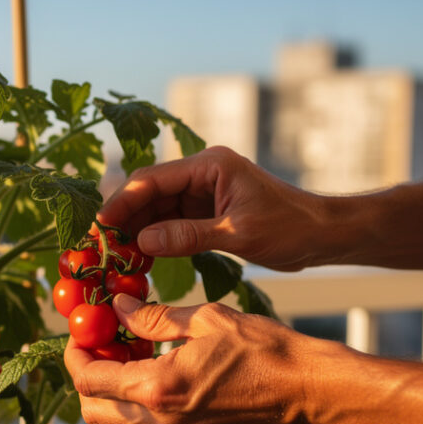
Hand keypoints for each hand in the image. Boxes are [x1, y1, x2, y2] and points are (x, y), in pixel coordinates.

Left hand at [63, 294, 315, 423]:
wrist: (309, 391)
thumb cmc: (263, 349)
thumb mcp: (205, 319)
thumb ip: (154, 317)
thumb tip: (117, 308)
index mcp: (157, 390)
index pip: (87, 380)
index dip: (74, 354)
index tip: (80, 331)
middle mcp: (160, 423)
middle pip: (94, 410)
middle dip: (87, 376)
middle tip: (99, 344)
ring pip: (121, 418)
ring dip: (114, 387)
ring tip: (133, 349)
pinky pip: (150, 423)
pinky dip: (142, 397)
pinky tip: (161, 366)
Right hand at [98, 146, 331, 270]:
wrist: (322, 234)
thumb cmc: (290, 227)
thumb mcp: (237, 234)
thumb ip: (188, 236)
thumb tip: (142, 243)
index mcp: (210, 165)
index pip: (153, 179)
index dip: (122, 202)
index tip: (100, 226)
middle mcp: (203, 173)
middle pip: (149, 192)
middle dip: (124, 217)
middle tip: (100, 246)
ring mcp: (203, 192)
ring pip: (156, 209)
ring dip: (136, 231)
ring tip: (115, 256)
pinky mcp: (206, 211)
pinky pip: (170, 222)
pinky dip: (155, 239)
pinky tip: (139, 258)